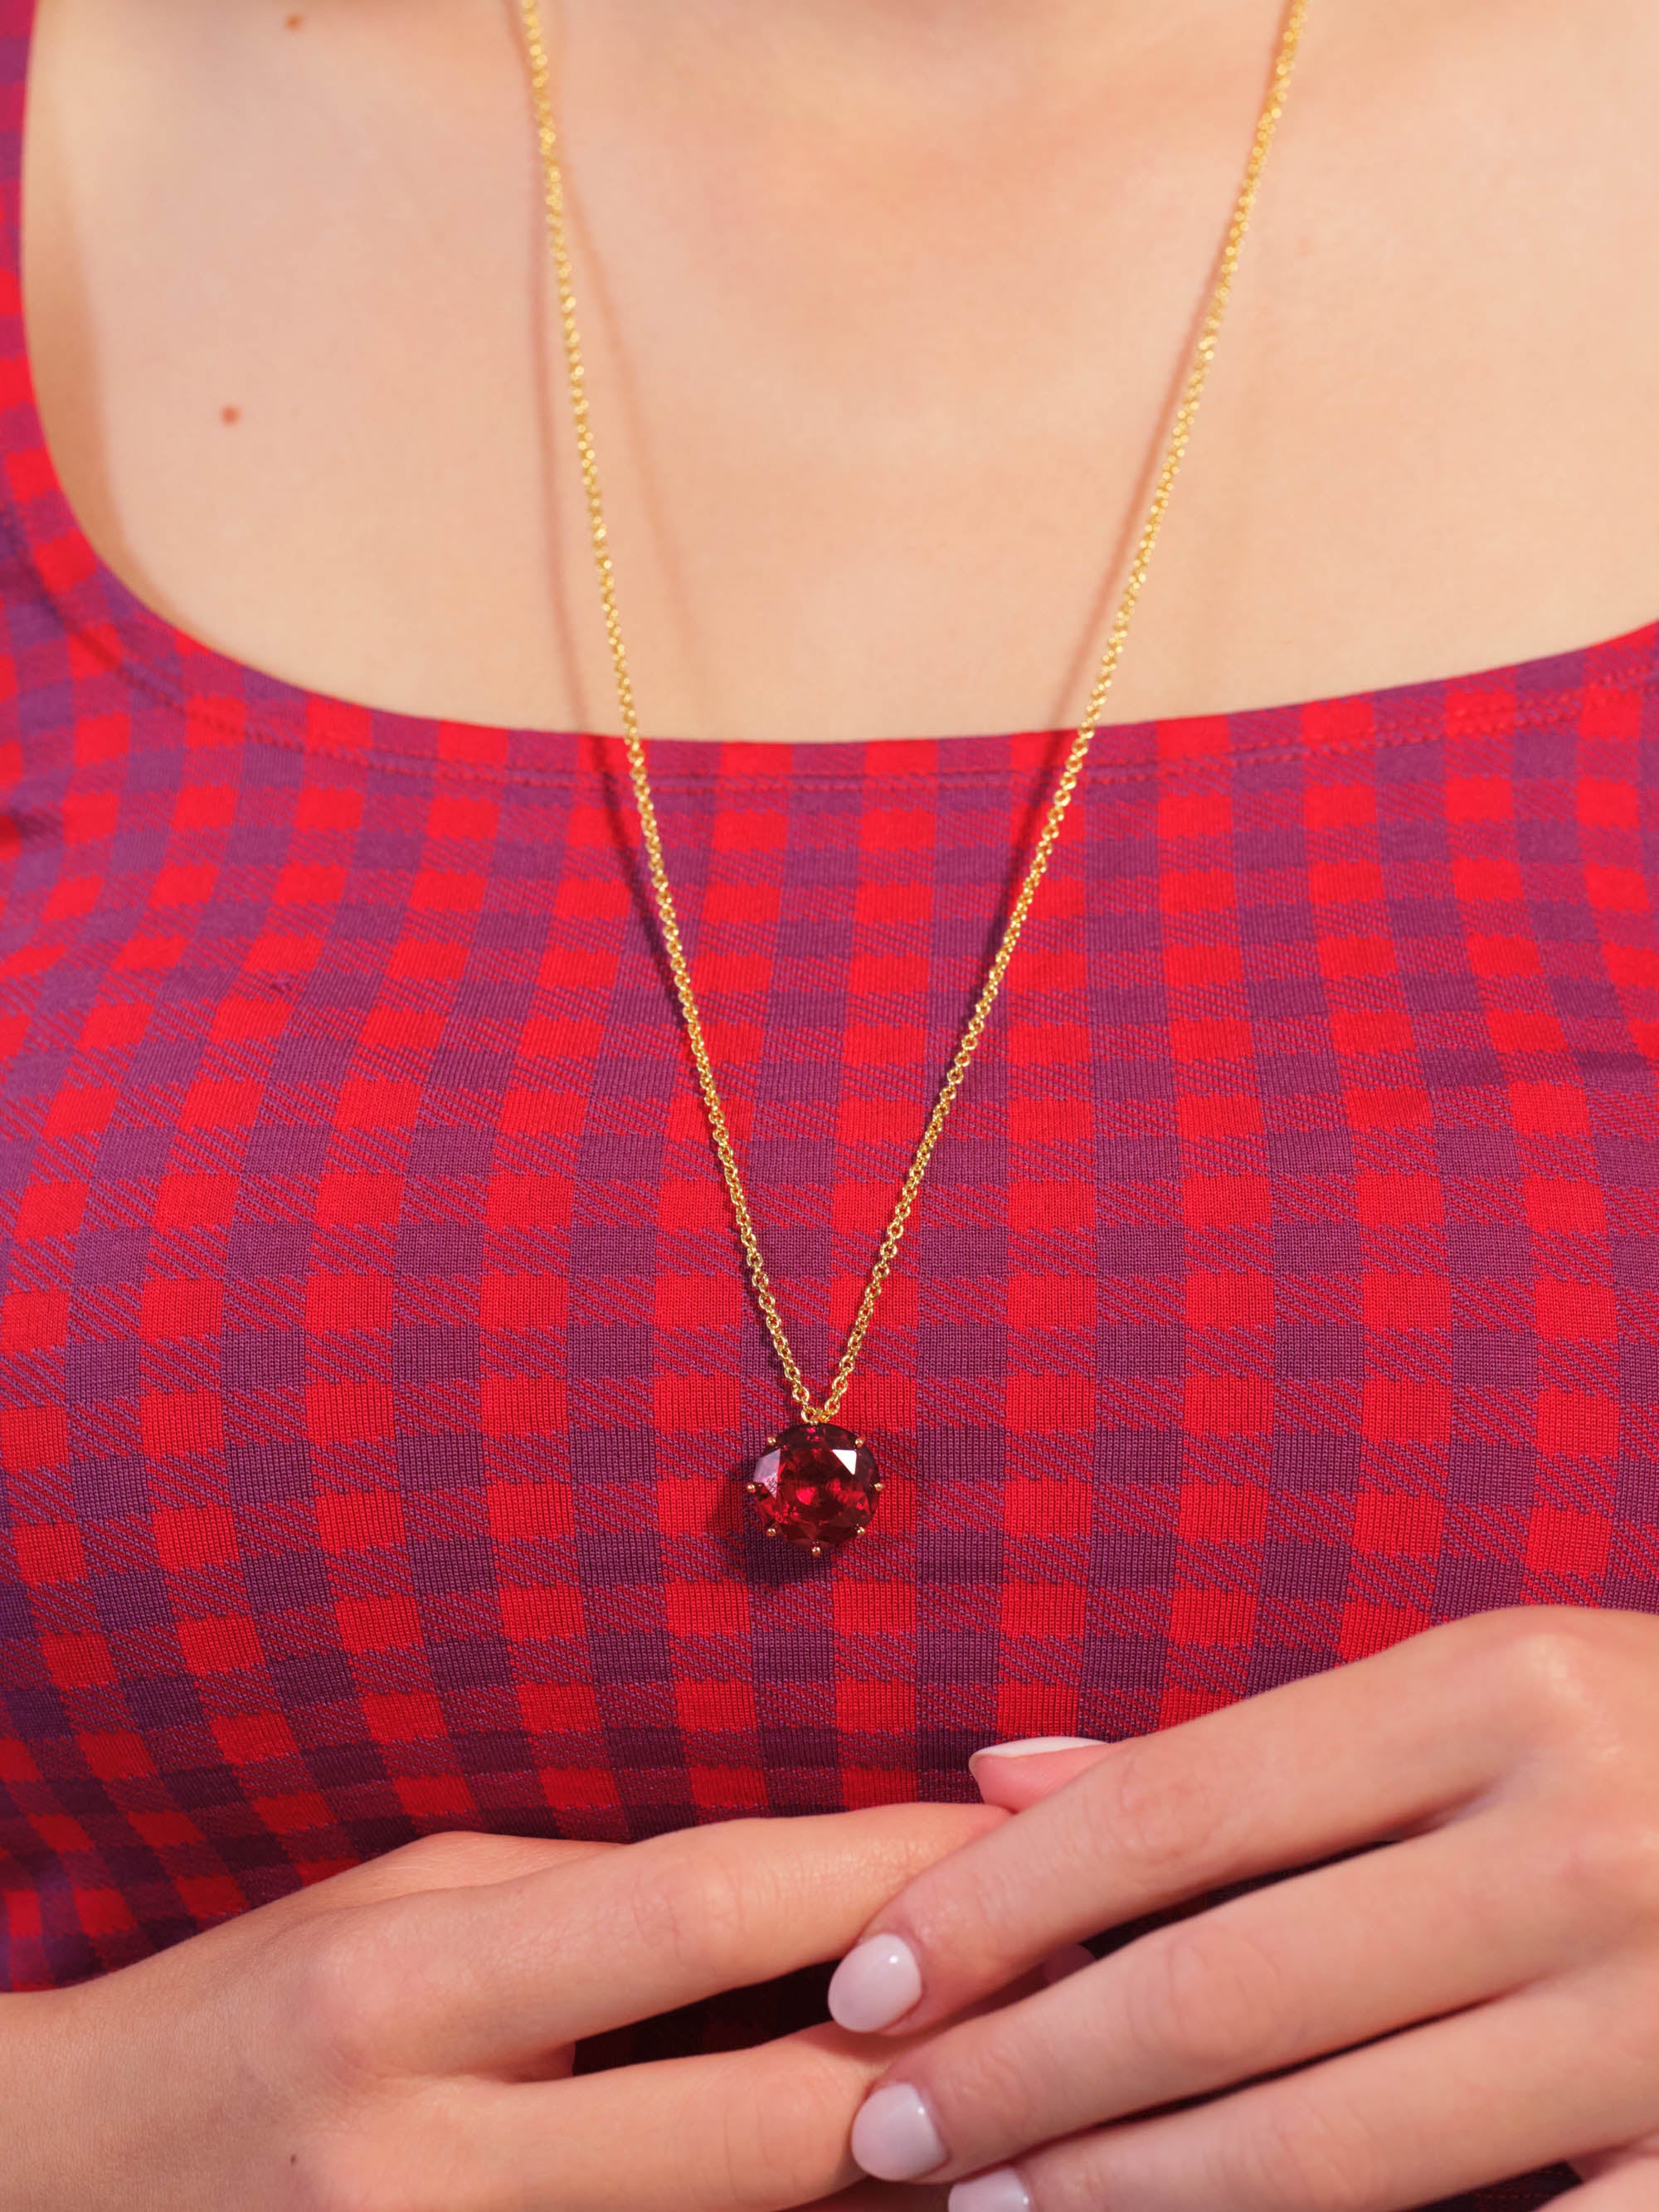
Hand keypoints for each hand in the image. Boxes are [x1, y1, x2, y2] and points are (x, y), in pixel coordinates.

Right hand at [0, 1801, 997, 2211]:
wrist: (59, 2197)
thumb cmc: (253, 2006)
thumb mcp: (409, 1898)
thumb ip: (601, 1905)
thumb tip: (817, 1898)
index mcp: (407, 1987)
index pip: (708, 1912)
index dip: (885, 1873)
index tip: (1016, 1831)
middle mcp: (430, 2162)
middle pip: (768, 2123)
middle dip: (953, 2059)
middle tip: (1088, 1987)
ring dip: (906, 2176)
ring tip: (1039, 2102)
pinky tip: (883, 2185)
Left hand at [827, 1607, 1658, 2209]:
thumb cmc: (1639, 1740)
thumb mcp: (1465, 1691)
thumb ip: (1237, 1752)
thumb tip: (1000, 1778)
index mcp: (1495, 1687)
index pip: (1180, 1808)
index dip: (1001, 1903)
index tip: (868, 1978)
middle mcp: (1577, 1840)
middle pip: (1228, 1988)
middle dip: (1027, 2075)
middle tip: (888, 2132)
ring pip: (1339, 2150)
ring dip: (1136, 2198)